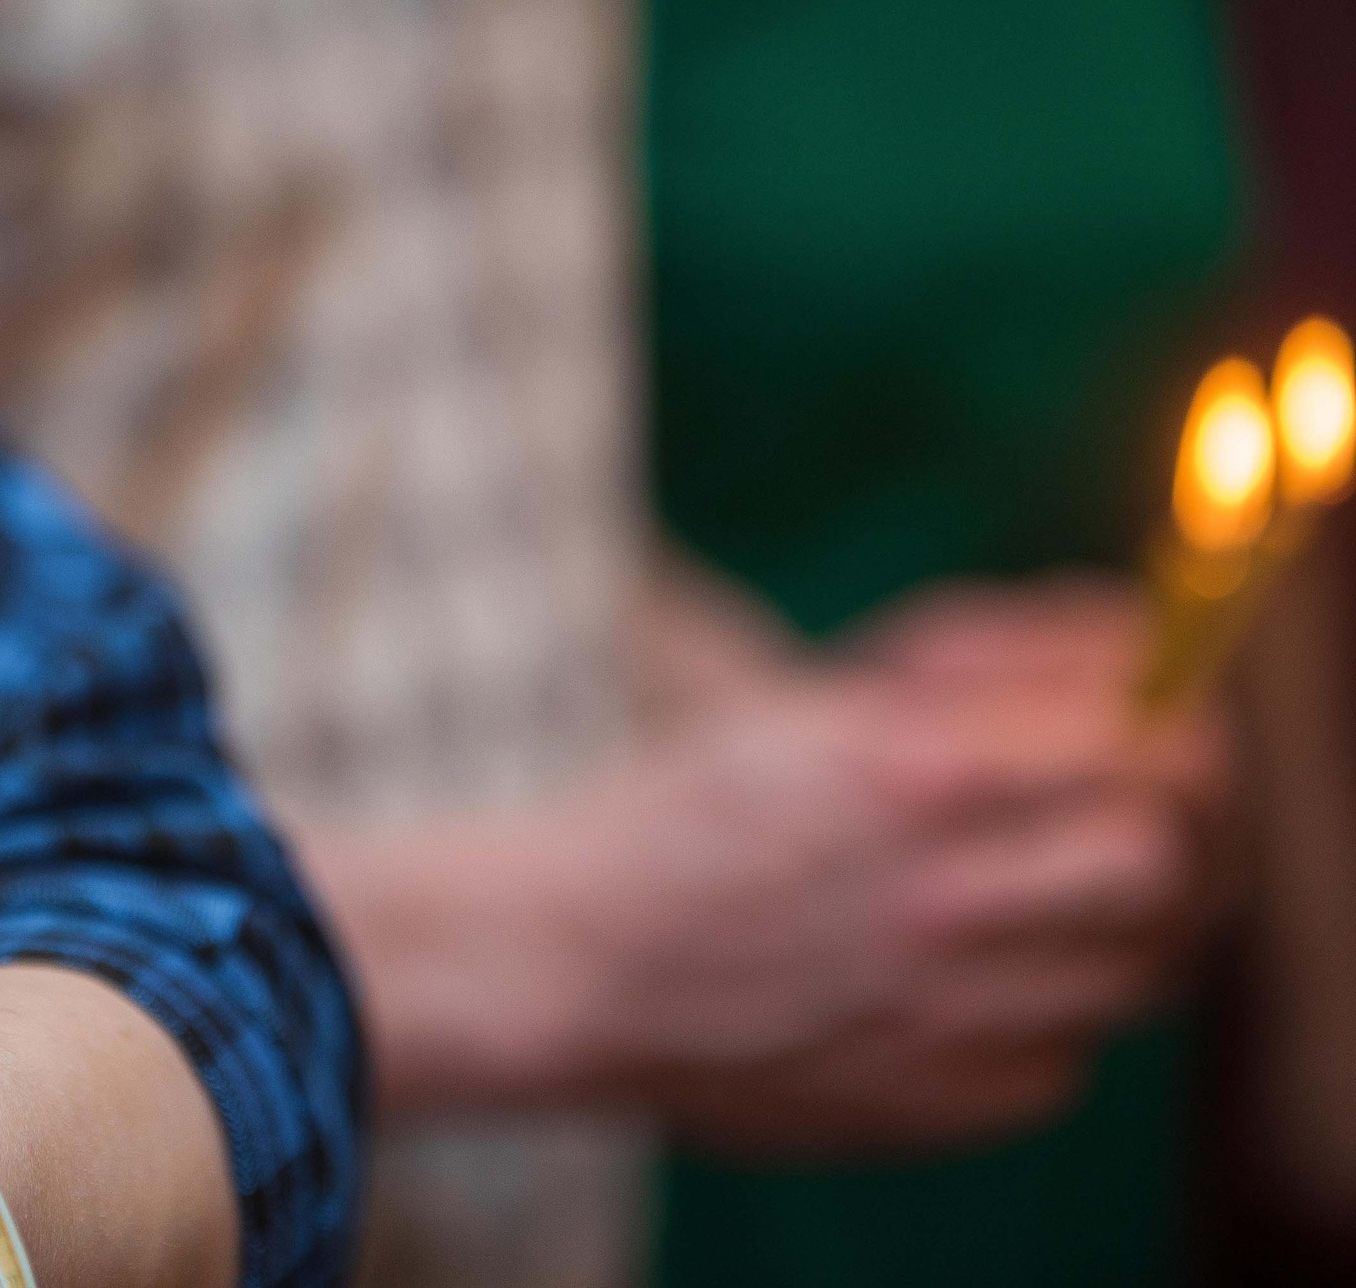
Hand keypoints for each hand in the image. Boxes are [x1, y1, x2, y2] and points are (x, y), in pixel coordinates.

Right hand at [308, 577, 1230, 1153]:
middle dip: (1171, 819)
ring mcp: (943, 1016)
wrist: (567, 961)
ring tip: (1046, 885)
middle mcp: (937, 898)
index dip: (1177, 715)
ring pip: (1140, 968)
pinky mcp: (936, 1102)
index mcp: (904, 771)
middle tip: (1130, 799)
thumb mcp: (814, 700)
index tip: (1156, 706)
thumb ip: (980, 667)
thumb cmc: (681, 812)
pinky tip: (975, 973)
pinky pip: (1066, 1055)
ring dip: (1119, 916)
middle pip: (1168, 861)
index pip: (1151, 742)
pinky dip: (1048, 1009)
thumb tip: (1133, 642)